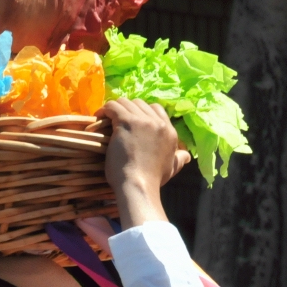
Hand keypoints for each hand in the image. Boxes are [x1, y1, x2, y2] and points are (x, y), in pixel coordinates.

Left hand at [96, 99, 190, 229]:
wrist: (139, 184)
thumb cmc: (153, 179)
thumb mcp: (172, 168)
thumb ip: (179, 158)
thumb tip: (187, 156)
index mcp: (170, 132)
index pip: (156, 109)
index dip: (142, 112)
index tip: (132, 120)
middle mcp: (158, 122)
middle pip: (140, 103)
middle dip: (128, 109)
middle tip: (117, 119)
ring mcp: (142, 121)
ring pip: (126, 102)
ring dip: (116, 108)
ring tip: (107, 117)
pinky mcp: (126, 122)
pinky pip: (113, 106)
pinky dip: (105, 109)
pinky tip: (100, 116)